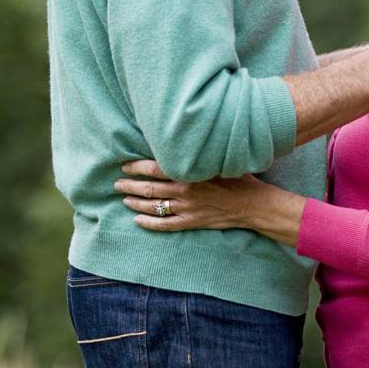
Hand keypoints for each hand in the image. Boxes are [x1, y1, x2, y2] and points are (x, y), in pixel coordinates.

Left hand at [114, 160, 263, 232]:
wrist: (251, 204)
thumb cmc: (236, 177)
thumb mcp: (217, 160)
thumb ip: (197, 154)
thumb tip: (180, 142)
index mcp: (189, 173)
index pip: (154, 169)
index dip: (137, 167)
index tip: (125, 165)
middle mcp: (184, 191)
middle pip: (149, 188)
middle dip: (130, 185)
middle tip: (117, 183)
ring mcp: (187, 209)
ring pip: (153, 207)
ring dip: (135, 203)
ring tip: (124, 199)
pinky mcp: (191, 223)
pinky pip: (164, 225)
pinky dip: (149, 223)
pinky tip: (137, 220)